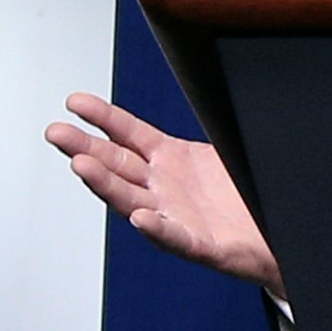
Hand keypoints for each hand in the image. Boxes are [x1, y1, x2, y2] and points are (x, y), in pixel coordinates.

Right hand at [45, 92, 283, 295]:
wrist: (275, 234)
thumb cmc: (244, 195)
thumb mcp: (220, 152)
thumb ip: (201, 128)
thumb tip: (203, 86)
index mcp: (170, 160)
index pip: (129, 134)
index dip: (104, 118)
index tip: (76, 102)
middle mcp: (164, 187)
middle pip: (116, 164)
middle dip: (84, 148)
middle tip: (57, 132)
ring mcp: (176, 215)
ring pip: (131, 200)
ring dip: (105, 184)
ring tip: (82, 166)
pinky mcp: (198, 244)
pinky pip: (173, 236)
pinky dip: (157, 227)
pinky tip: (142, 218)